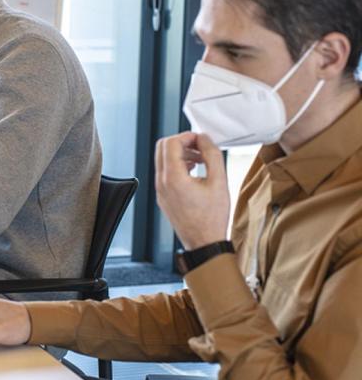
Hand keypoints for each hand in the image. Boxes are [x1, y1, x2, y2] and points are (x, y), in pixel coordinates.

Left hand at [155, 132, 229, 249]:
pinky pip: (164, 173)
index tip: (201, 140)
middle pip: (162, 148)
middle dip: (182, 143)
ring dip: (180, 154)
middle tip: (200, 147)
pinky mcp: (162, 196)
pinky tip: (194, 172)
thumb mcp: (219, 181)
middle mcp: (161, 182)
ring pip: (163, 160)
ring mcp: (159, 190)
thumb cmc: (212, 218)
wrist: (204, 243)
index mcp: (173, 177)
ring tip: (201, 160)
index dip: (187, 136)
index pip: (171, 143)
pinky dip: (177, 166)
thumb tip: (204, 138)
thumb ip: (212, 155)